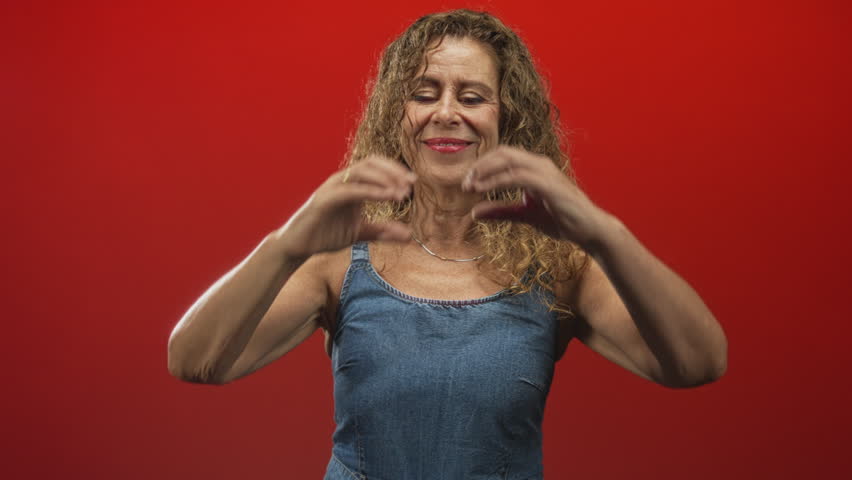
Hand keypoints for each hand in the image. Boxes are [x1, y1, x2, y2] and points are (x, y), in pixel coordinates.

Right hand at [277, 156, 416, 257]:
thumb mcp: (360, 233)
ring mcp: (332, 188)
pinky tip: (386, 198)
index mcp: (351, 184)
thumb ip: (383, 231)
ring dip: (384, 179)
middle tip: (410, 185)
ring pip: (361, 172)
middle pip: (371, 163)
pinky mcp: (324, 199)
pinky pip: (350, 190)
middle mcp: (342, 181)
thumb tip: (409, 235)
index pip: (376, 166)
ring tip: (401, 193)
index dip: (395, 170)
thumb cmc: (326, 235)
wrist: (298, 247)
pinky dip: (371, 191)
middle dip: (393, 171)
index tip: (413, 183)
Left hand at [461, 146, 605, 247]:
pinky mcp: (548, 185)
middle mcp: (539, 164)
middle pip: (503, 153)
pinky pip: (517, 176)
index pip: (503, 156)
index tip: (467, 183)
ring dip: (485, 171)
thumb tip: (473, 212)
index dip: (482, 166)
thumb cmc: (561, 219)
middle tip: (465, 184)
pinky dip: (497, 181)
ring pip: (508, 160)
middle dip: (480, 166)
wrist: (589, 230)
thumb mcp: (524, 215)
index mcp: (534, 168)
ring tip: (470, 186)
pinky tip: (483, 190)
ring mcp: (545, 172)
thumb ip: (500, 212)